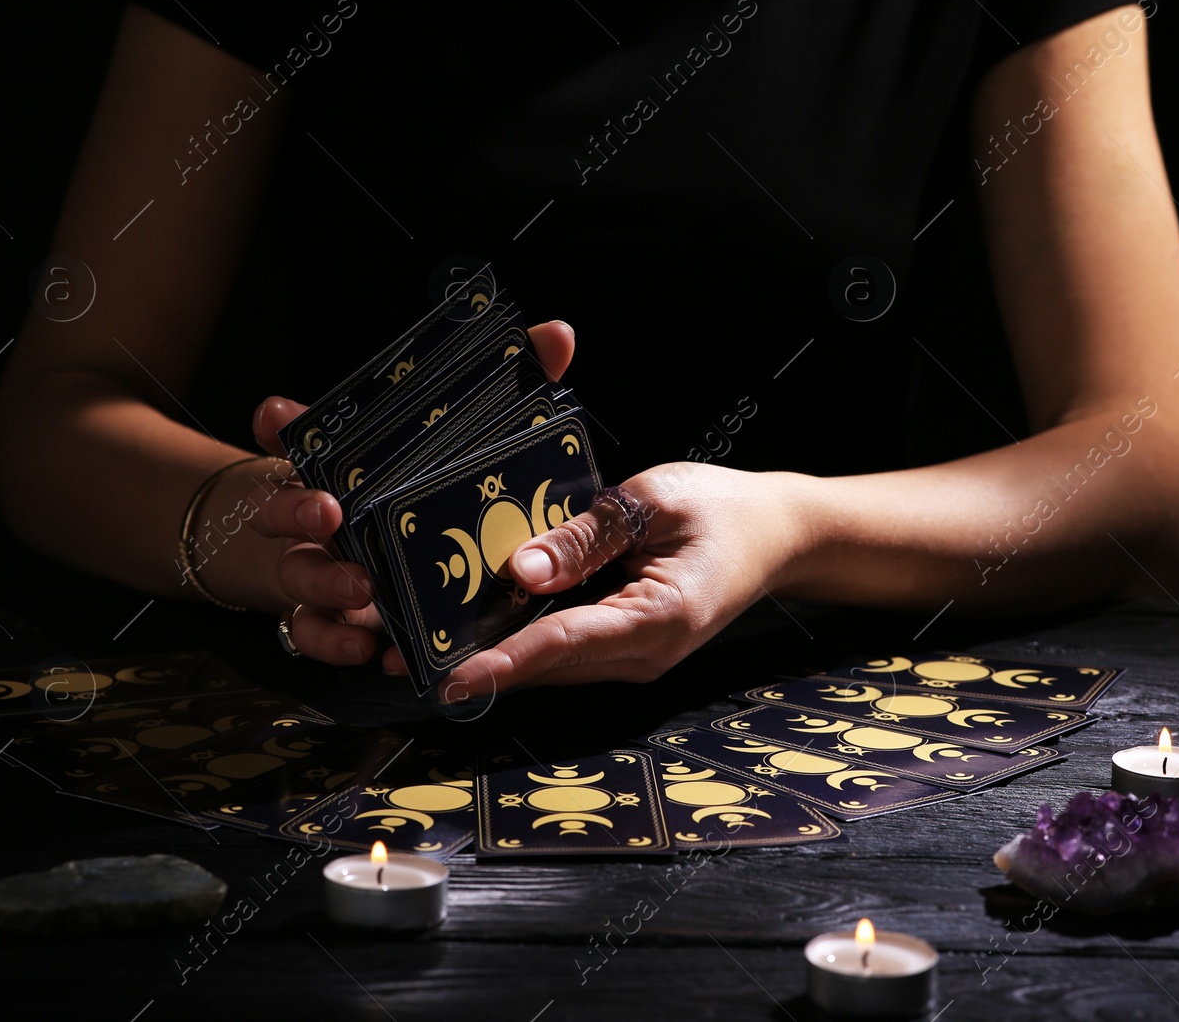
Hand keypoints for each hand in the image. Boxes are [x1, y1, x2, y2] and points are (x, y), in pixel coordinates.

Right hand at [246, 321, 576, 664]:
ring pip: (298, 574)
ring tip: (361, 585)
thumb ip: (515, 381)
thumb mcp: (475, 440)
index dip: (281, 422)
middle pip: (283, 505)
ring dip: (323, 580)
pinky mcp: (338, 621)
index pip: (296, 433)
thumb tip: (556, 336)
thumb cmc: (432, 491)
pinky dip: (336, 643)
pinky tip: (369, 647)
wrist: (411, 567)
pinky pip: (319, 637)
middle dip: (294, 505)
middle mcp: (321, 514)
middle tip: (328, 510)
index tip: (278, 415)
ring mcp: (322, 568)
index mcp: (344, 465)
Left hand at [415, 462, 810, 699]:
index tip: (447, 677)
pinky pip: (567, 651)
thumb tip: (519, 570)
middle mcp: (646, 653)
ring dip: (491, 657)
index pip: (564, 643)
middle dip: (476, 665)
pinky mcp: (630, 649)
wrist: (779, 535)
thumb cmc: (723, 508)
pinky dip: (521, 642)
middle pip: (547, 665)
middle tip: (399, 656)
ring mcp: (638, 658)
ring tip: (418, 646)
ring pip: (552, 665)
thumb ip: (585, 536)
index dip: (502, 659)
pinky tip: (474, 626)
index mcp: (658, 617)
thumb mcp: (653, 501)